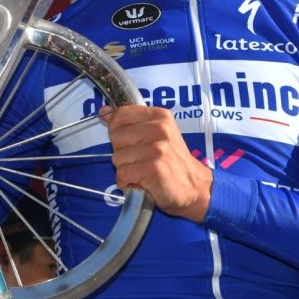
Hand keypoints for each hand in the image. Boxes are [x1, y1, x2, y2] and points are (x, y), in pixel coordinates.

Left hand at [102, 105, 212, 221]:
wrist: (194, 187)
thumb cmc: (172, 160)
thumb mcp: (156, 133)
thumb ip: (130, 121)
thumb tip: (103, 112)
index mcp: (160, 116)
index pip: (120, 115)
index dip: (119, 131)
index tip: (131, 141)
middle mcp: (159, 129)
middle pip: (115, 136)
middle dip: (122, 152)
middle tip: (142, 159)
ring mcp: (156, 149)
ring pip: (117, 157)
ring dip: (126, 169)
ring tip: (144, 171)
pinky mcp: (152, 169)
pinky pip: (122, 174)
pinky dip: (128, 183)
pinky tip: (143, 182)